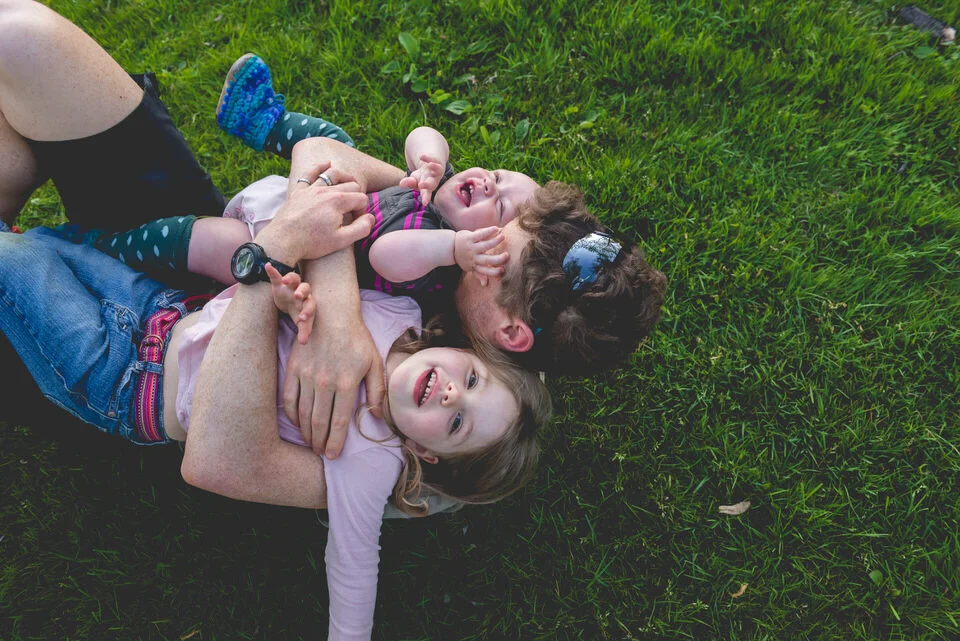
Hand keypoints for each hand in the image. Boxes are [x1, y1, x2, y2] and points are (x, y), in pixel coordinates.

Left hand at [260, 162, 372, 262]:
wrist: (283, 242)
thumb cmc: (312, 243)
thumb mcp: (341, 241)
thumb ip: (361, 228)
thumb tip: (371, 218)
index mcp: (338, 201)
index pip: (361, 198)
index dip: (363, 211)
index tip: (356, 222)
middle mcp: (325, 190)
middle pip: (350, 185)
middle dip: (357, 196)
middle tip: (353, 213)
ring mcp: (311, 189)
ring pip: (332, 174)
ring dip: (344, 177)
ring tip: (350, 184)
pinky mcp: (298, 191)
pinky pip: (309, 173)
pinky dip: (319, 166)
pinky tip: (327, 163)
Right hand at [265, 263, 315, 344]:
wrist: (290, 299)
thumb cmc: (297, 310)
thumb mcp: (300, 320)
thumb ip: (303, 331)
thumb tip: (304, 343)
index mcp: (308, 301)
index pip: (310, 305)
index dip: (307, 311)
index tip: (302, 319)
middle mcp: (302, 291)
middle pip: (305, 288)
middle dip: (302, 292)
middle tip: (298, 297)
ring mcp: (291, 286)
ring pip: (294, 278)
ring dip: (290, 278)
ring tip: (285, 280)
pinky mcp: (279, 283)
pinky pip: (276, 275)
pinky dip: (272, 271)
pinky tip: (267, 265)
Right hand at [282, 313, 384, 458]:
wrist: (332, 313)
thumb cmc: (357, 339)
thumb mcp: (374, 363)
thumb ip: (377, 391)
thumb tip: (378, 416)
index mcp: (347, 383)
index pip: (340, 421)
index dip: (335, 442)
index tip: (333, 455)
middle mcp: (325, 382)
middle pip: (319, 422)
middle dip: (319, 442)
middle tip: (320, 453)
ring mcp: (307, 375)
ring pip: (303, 413)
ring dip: (306, 432)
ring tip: (310, 443)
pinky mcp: (294, 368)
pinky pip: (289, 397)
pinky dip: (291, 414)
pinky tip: (297, 423)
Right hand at [398, 154, 444, 204]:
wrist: (431, 165)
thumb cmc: (422, 177)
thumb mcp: (413, 180)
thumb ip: (408, 183)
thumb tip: (401, 184)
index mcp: (428, 188)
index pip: (426, 194)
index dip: (426, 198)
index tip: (424, 203)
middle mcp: (433, 180)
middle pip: (432, 183)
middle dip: (427, 184)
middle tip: (422, 185)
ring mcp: (436, 171)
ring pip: (437, 170)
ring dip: (434, 167)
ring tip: (429, 165)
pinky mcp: (437, 161)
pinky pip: (433, 159)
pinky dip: (427, 158)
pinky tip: (421, 157)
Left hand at [453, 227, 507, 283]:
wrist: (449, 246)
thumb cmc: (463, 257)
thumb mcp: (469, 267)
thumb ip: (478, 274)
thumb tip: (485, 284)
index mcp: (474, 265)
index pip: (485, 271)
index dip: (493, 271)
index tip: (502, 270)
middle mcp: (473, 257)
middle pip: (486, 260)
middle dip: (497, 259)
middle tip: (507, 256)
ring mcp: (471, 247)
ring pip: (485, 246)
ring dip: (495, 242)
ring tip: (503, 237)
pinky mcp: (469, 238)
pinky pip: (480, 234)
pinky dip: (488, 231)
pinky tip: (496, 228)